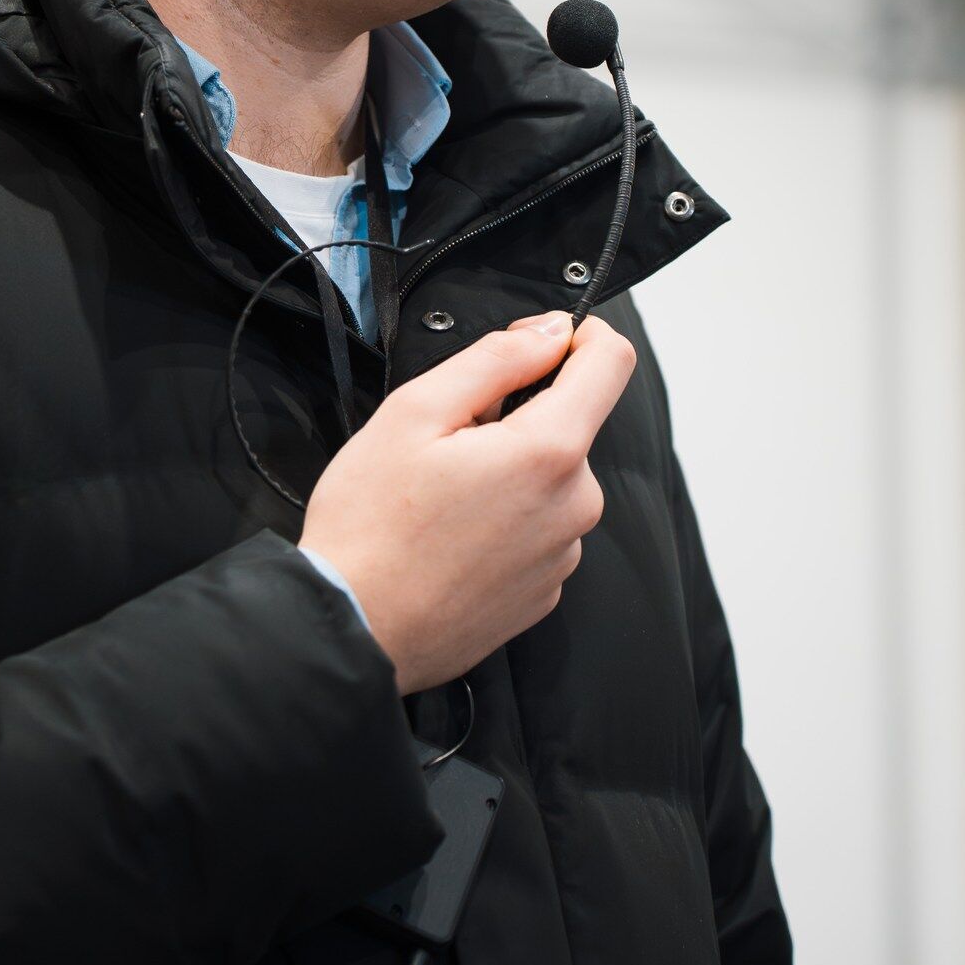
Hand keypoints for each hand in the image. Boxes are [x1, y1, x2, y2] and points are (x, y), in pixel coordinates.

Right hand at [299, 313, 636, 694]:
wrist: (353, 632)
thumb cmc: (370, 527)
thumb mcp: (415, 411)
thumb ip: (496, 359)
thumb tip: (551, 332)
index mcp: (548, 452)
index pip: (611, 362)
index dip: (576, 335)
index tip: (533, 343)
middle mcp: (573, 506)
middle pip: (568, 424)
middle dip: (516, 416)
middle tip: (446, 443)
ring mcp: (562, 555)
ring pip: (550, 478)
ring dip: (509, 470)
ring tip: (442, 498)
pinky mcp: (544, 591)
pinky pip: (539, 527)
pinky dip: (505, 518)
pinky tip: (451, 536)